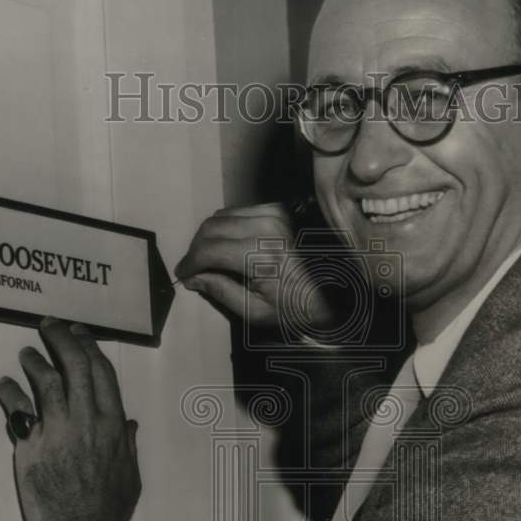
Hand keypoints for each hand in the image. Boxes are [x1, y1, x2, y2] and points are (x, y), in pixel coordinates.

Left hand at [0, 317, 140, 520]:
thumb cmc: (110, 509)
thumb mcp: (131, 474)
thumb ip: (128, 445)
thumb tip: (129, 424)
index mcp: (113, 423)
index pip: (101, 372)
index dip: (89, 346)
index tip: (79, 332)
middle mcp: (87, 420)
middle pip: (75, 365)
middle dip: (62, 339)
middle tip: (50, 326)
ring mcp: (57, 431)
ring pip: (47, 382)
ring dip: (36, 362)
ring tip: (27, 354)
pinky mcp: (31, 448)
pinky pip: (19, 412)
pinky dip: (11, 394)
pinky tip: (5, 385)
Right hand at [174, 202, 337, 334]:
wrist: (337, 291)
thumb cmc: (298, 307)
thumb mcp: (256, 311)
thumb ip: (220, 291)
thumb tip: (193, 277)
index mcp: (262, 256)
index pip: (209, 250)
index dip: (189, 262)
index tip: (183, 274)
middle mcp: (267, 228)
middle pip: (211, 228)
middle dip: (196, 249)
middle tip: (193, 268)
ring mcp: (274, 214)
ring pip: (222, 216)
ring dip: (209, 236)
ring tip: (208, 258)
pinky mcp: (279, 209)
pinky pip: (238, 211)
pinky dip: (226, 226)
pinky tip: (228, 245)